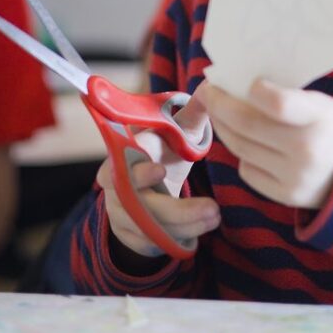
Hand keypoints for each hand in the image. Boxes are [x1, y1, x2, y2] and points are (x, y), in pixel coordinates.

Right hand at [98, 92, 219, 258]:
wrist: (148, 189)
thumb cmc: (164, 153)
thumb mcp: (176, 134)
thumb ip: (190, 115)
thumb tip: (208, 88)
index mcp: (123, 156)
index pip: (122, 163)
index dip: (138, 168)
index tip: (160, 169)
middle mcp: (117, 187)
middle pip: (139, 204)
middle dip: (177, 210)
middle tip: (213, 208)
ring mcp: (121, 214)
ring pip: (149, 227)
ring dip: (186, 225)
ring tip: (215, 216)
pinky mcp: (131, 236)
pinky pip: (153, 243)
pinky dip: (180, 239)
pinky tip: (202, 231)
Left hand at [201, 78, 332, 208]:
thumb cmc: (329, 128)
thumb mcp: (319, 104)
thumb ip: (284, 96)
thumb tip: (234, 84)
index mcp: (320, 117)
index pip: (278, 103)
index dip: (254, 90)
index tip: (245, 82)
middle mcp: (307, 149)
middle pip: (246, 125)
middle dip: (219, 105)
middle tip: (208, 92)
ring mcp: (294, 176)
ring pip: (240, 147)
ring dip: (222, 127)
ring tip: (217, 113)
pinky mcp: (285, 195)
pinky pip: (247, 169)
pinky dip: (242, 154)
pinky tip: (245, 142)